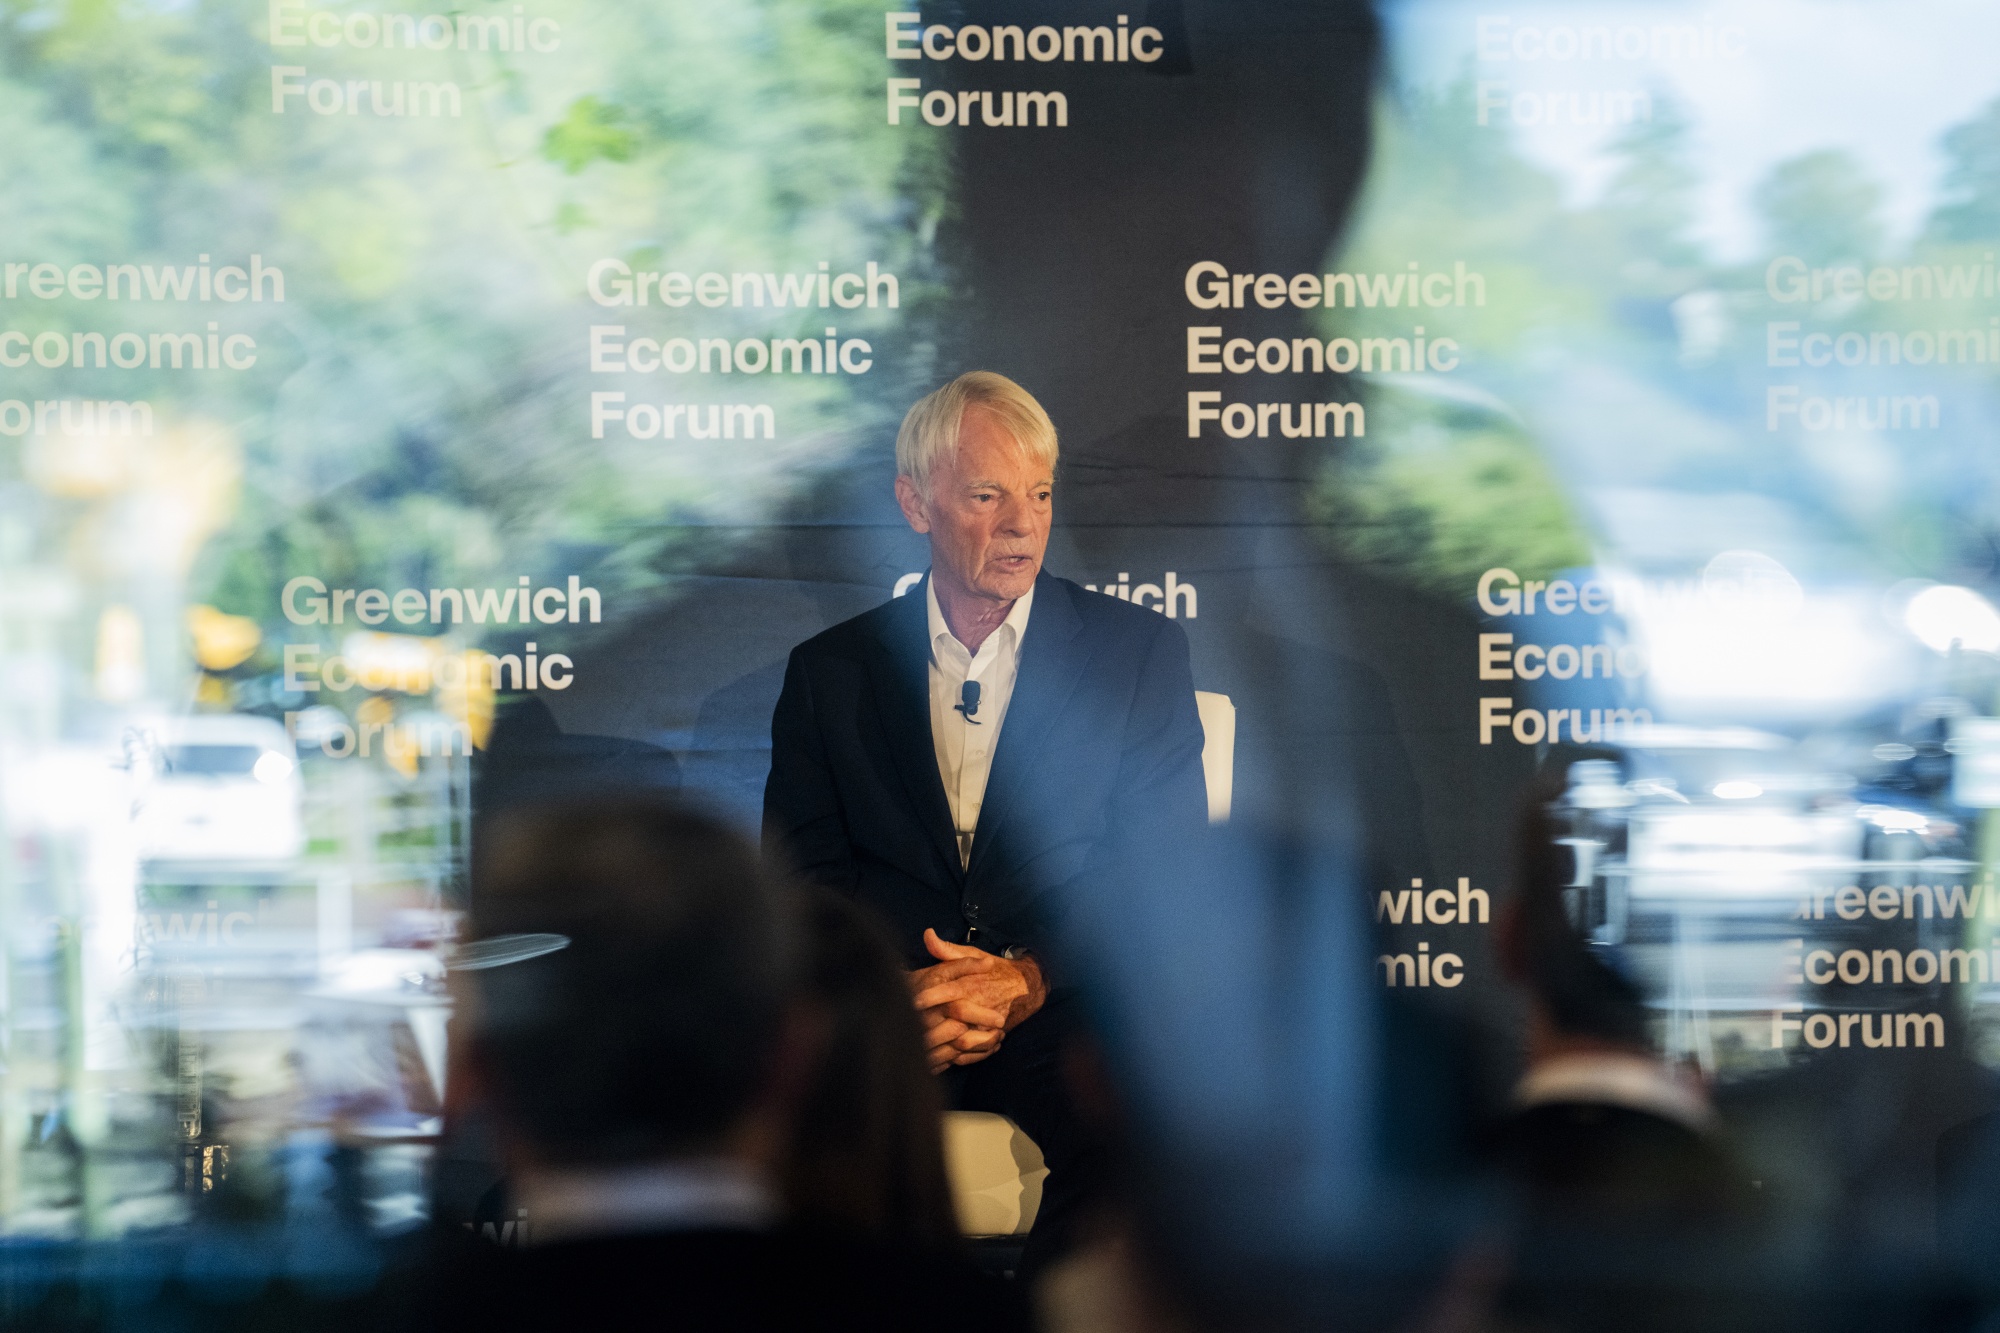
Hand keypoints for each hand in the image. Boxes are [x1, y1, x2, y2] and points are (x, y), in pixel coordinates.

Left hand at [910, 929, 1047, 1070]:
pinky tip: (938, 1056)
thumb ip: (947, 949)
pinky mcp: (991, 1036)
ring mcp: (987, 1023)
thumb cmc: (994, 969)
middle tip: (910, 1026)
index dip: (930, 996)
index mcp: (972, 983)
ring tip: (921, 1045)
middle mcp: (980, 1003)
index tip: (910, 1000)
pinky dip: (956, 1056)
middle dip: (933, 1022)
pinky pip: (973, 1052)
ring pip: (964, 1039)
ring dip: (943, 1044)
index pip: (949, 991)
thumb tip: (927, 934)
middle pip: (956, 1016)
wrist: (1026, 988)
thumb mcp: (973, 954)